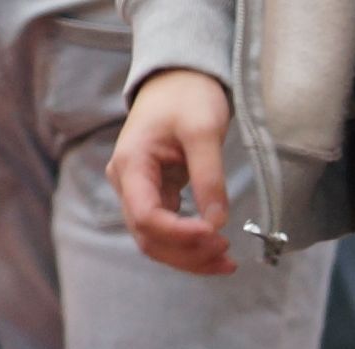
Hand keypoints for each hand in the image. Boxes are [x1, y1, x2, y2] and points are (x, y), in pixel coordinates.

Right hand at [108, 68, 237, 275]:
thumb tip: (217, 222)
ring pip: (157, 242)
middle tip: (227, 254)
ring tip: (227, 262)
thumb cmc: (186, 96)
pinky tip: (217, 251)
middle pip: (149, 237)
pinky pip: (168, 232)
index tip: (215, 234)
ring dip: (190, 258)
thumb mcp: (203, 129)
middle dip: (187, 253)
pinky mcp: (155, 196)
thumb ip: (209, 175)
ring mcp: (138, 192)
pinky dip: (191, 247)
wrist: (177, 79)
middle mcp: (127, 183)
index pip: (146, 216)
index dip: (179, 234)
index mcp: (131, 165)